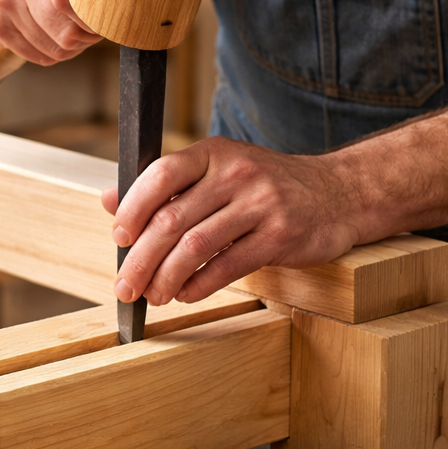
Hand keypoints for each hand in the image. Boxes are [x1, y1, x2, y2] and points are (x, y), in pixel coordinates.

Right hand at [0, 0, 100, 65]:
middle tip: (98, 25)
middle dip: (89, 36)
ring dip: (74, 46)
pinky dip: (55, 52)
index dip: (94, 18)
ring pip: (53, 48)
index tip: (109, 17)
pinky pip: (37, 56)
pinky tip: (58, 33)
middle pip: (64, 30)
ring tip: (78, 26)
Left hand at [105, 138, 367, 304]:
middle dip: (141, 258)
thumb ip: (167, 187)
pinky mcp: (279, 235)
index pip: (161, 174)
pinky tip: (185, 294)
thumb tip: (109, 202)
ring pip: (196, 246)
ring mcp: (261, 203)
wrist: (337, 194)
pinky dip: (199, 285)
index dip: (133, 207)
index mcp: (214, 152)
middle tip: (125, 285)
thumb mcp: (218, 172)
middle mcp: (236, 173)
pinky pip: (227, 265)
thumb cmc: (267, 187)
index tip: (119, 237)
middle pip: (172, 218)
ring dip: (166, 277)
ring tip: (153, 296)